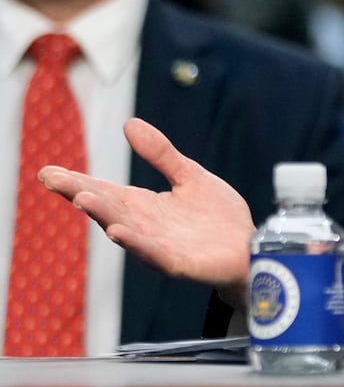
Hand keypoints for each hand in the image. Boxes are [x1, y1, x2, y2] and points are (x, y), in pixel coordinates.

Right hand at [37, 117, 255, 308]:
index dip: (76, 181)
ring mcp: (158, 246)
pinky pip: (152, 253)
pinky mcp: (177, 263)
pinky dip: (135, 242)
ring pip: (124, 229)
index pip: (104, 190)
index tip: (48, 171)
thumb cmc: (217, 217)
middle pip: (106, 208)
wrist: (251, 247)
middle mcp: (143, 226)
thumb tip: (130, 123)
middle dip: (79, 193)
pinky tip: (118, 232)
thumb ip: (161, 154)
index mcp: (143, 205)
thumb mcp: (189, 175)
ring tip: (83, 197)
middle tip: (53, 180)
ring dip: (103, 214)